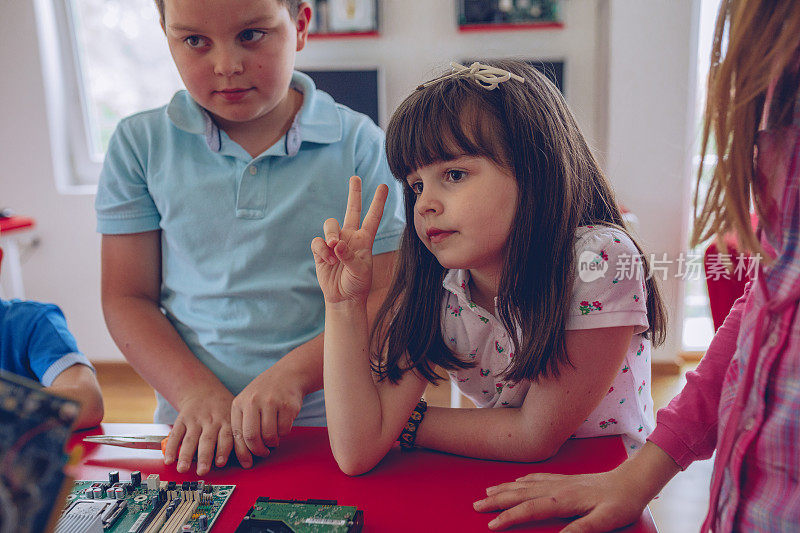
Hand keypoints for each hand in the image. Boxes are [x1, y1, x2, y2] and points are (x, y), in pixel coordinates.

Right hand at [164, 388, 237, 475]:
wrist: (203, 391)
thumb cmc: (223, 410)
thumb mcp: (235, 418)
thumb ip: (240, 438)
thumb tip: (249, 462)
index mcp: (227, 421)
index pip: (227, 436)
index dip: (224, 450)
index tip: (221, 463)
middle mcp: (211, 421)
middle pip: (208, 440)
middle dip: (205, 456)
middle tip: (203, 471)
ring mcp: (195, 420)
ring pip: (190, 439)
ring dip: (186, 455)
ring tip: (183, 469)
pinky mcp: (182, 420)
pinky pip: (176, 434)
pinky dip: (172, 447)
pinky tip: (169, 460)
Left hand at [230, 366, 305, 464]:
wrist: (289, 373)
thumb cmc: (266, 392)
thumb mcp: (248, 402)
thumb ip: (244, 423)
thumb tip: (243, 454)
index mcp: (239, 403)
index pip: (236, 435)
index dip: (242, 453)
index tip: (248, 463)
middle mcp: (252, 401)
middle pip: (252, 437)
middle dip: (258, 451)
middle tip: (264, 452)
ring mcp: (270, 402)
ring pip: (269, 436)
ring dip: (273, 442)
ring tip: (274, 437)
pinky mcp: (287, 405)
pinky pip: (284, 430)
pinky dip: (284, 432)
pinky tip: (283, 424)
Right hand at [311, 176, 387, 303]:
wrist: (343, 298)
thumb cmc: (357, 284)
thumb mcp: (360, 271)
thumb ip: (349, 256)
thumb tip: (336, 244)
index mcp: (365, 240)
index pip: (373, 217)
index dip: (378, 202)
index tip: (384, 186)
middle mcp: (350, 236)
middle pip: (352, 209)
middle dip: (354, 193)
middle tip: (355, 177)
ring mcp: (334, 242)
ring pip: (330, 225)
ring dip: (331, 235)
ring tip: (334, 249)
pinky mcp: (320, 250)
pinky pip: (317, 241)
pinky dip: (322, 250)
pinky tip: (328, 260)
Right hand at [473, 470, 648, 531]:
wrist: (632, 481)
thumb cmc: (620, 503)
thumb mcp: (605, 521)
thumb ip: (581, 529)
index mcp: (563, 499)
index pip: (529, 509)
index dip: (508, 517)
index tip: (491, 524)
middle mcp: (557, 487)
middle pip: (519, 494)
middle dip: (496, 501)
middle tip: (476, 506)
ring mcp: (560, 481)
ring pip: (524, 484)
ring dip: (504, 489)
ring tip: (487, 493)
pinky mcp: (565, 479)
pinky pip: (536, 478)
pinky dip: (520, 481)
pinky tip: (516, 482)